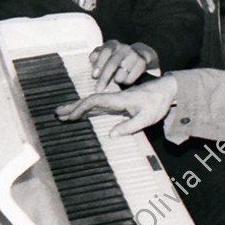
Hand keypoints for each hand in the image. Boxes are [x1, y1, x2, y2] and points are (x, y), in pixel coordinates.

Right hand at [55, 76, 178, 137]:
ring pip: (92, 104)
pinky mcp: (119, 103)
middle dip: (73, 107)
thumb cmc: (158, 102)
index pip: (95, 101)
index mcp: (120, 99)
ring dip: (77, 108)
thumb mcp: (147, 117)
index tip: (71, 116)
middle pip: (89, 101)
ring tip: (62, 115)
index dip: (82, 108)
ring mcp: (116, 100)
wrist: (167, 89)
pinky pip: (99, 106)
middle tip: (56, 114)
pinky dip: (87, 110)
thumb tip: (110, 135)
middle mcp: (115, 98)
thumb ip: (130, 126)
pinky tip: (80, 115)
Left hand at [90, 40, 157, 88]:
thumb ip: (95, 57)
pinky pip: (130, 78)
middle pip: (113, 64)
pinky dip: (125, 82)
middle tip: (98, 90)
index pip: (105, 52)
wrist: (137, 55)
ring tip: (115, 80)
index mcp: (112, 44)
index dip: (99, 64)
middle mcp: (124, 48)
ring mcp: (134, 55)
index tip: (94, 76)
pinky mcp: (142, 63)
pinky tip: (124, 79)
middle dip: (104, 78)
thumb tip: (93, 60)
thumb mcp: (103, 55)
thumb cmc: (114, 57)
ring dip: (116, 80)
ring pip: (121, 74)